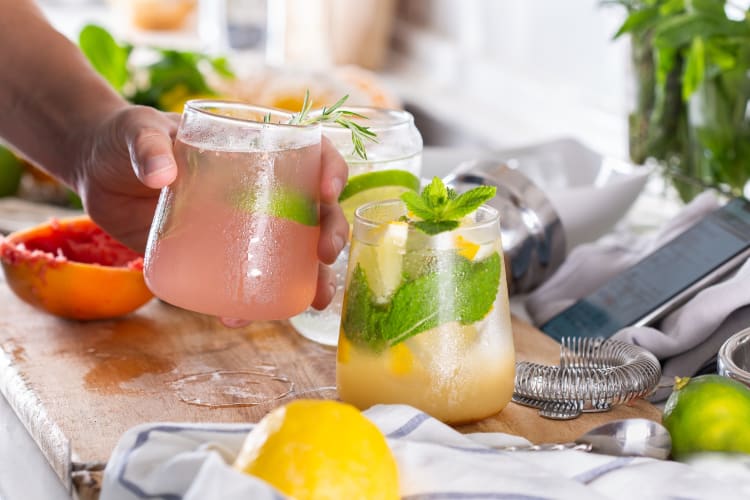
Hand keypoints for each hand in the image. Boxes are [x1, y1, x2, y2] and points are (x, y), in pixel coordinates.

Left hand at [74, 105, 348, 319]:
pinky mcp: (215, 254)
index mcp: (255, 149)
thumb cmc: (126, 138)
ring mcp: (241, 226)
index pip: (310, 154)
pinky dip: (248, 303)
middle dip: (332, 233)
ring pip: (292, 254)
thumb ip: (147, 146)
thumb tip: (162, 175)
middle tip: (324, 255)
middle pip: (315, 210)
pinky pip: (243, 280)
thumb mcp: (138, 131)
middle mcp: (260, 189)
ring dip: (311, 279)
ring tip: (315, 302)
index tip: (328, 190)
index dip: (331, 169)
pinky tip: (241, 317)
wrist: (98, 173)